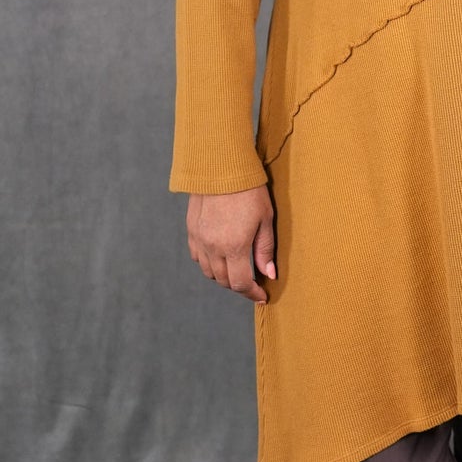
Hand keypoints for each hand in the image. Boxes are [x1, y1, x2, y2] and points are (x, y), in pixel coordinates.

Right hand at [187, 187, 276, 302]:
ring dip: (223, 276)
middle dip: (239, 285)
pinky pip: (197, 257)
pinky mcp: (191, 230)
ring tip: (237, 269)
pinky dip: (208, 263)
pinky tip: (219, 256)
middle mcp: (213, 248)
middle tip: (252, 282)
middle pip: (224, 281)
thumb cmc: (248, 190)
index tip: (261, 296)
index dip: (252, 293)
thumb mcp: (265, 219)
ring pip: (209, 272)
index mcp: (234, 247)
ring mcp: (199, 240)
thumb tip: (269, 274)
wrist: (220, 166)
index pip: (240, 284)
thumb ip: (265, 249)